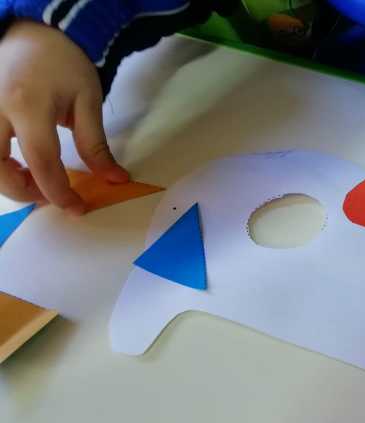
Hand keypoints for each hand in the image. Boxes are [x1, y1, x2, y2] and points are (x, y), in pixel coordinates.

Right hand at [0, 20, 127, 213]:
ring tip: (37, 180)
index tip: (78, 209)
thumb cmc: (64, 64)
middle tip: (52, 194)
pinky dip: (1, 167)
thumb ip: (96, 145)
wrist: (32, 34)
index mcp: (28, 106)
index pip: (42, 163)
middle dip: (25, 192)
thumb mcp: (88, 102)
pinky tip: (20, 166)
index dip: (60, 193)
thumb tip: (115, 180)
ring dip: (9, 182)